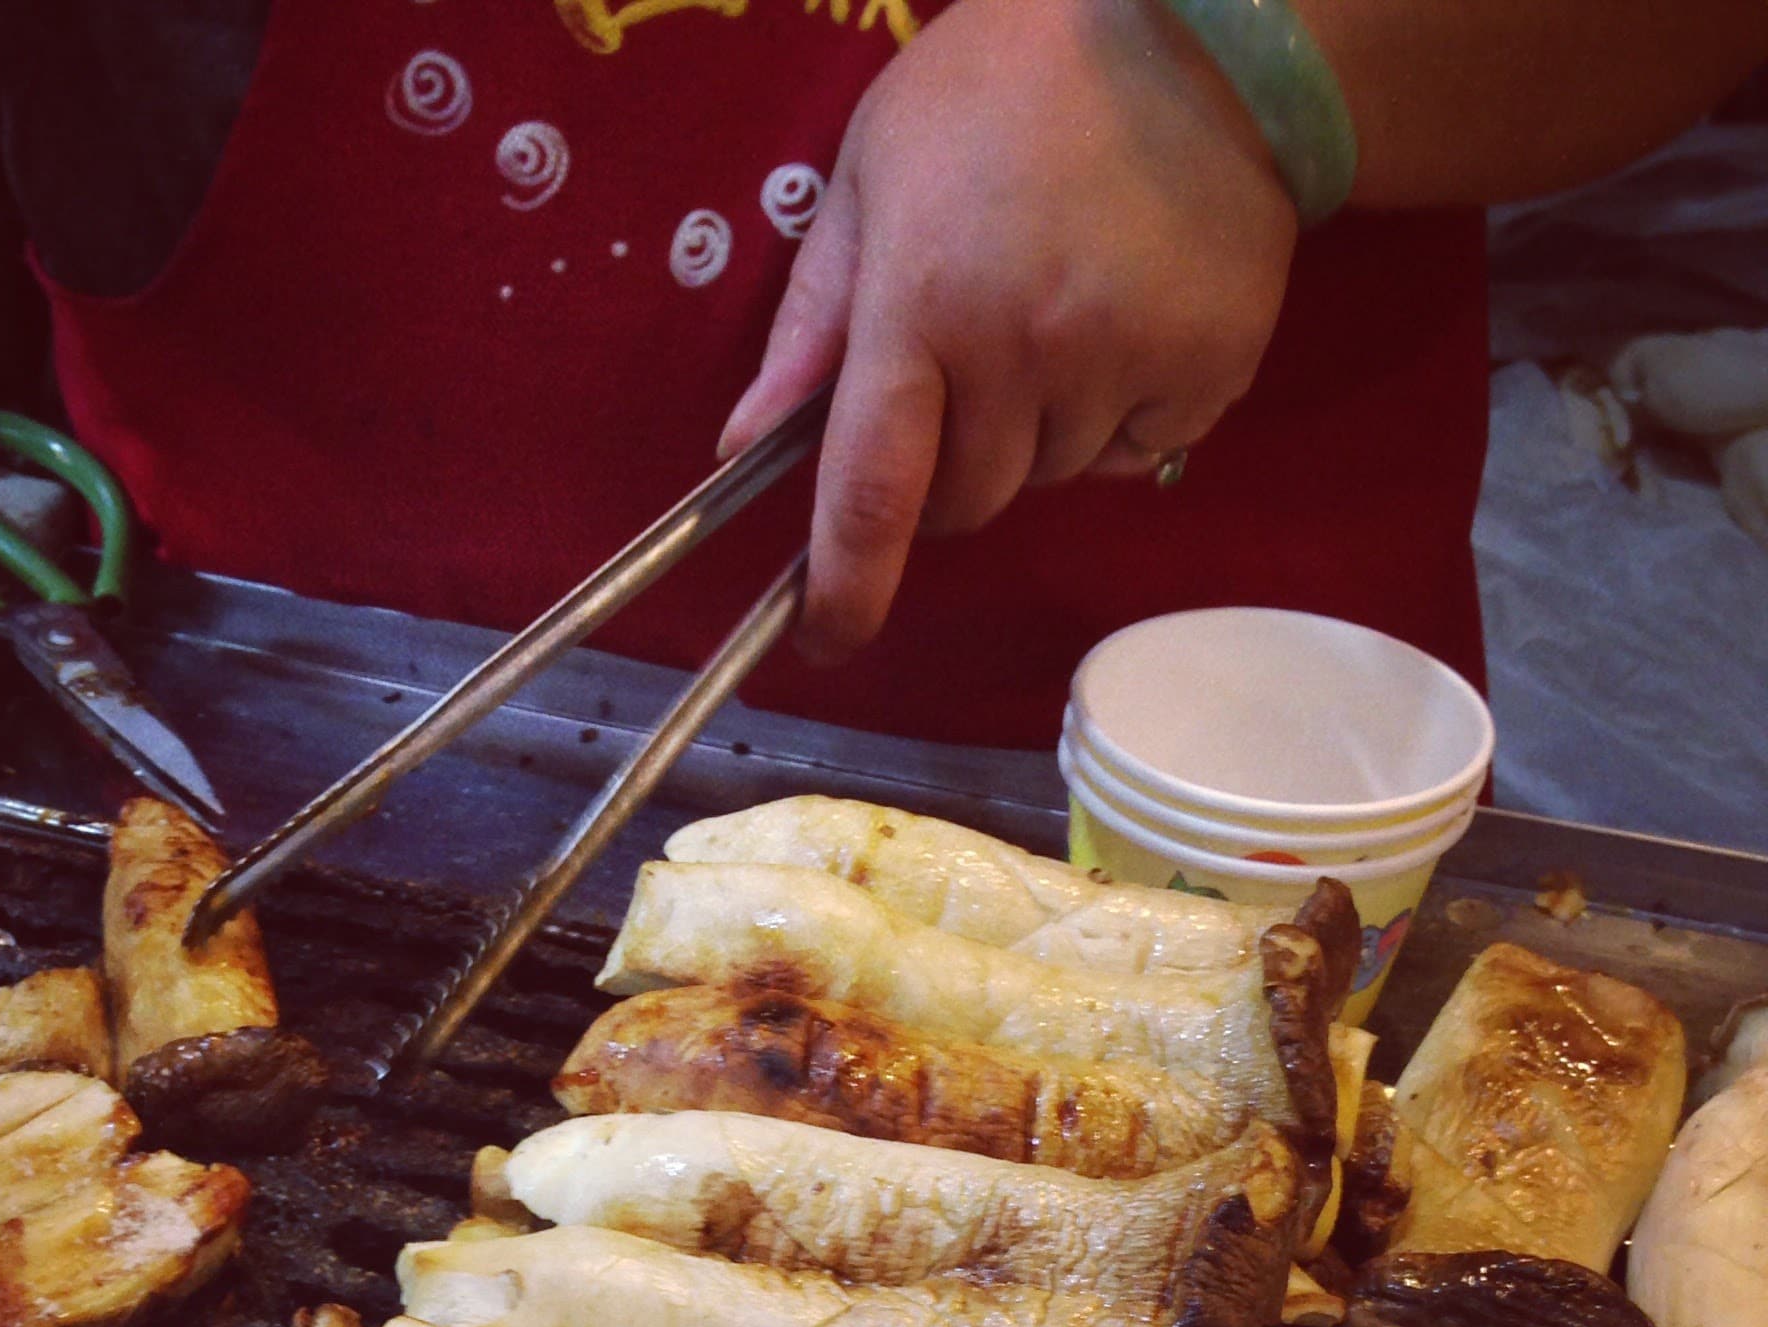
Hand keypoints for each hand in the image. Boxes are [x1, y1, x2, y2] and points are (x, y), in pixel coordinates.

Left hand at [722, 0, 1298, 662]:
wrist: (1205, 22)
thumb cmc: (1007, 84)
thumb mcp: (876, 173)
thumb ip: (813, 321)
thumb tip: (744, 445)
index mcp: (923, 304)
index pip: (871, 491)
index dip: (845, 585)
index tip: (827, 638)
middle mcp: (1021, 351)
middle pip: (962, 503)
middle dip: (947, 469)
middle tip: (969, 362)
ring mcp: (1122, 364)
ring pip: (1047, 480)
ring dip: (1036, 434)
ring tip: (1059, 309)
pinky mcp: (1209, 370)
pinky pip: (1136, 453)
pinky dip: (1121, 416)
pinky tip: (1128, 315)